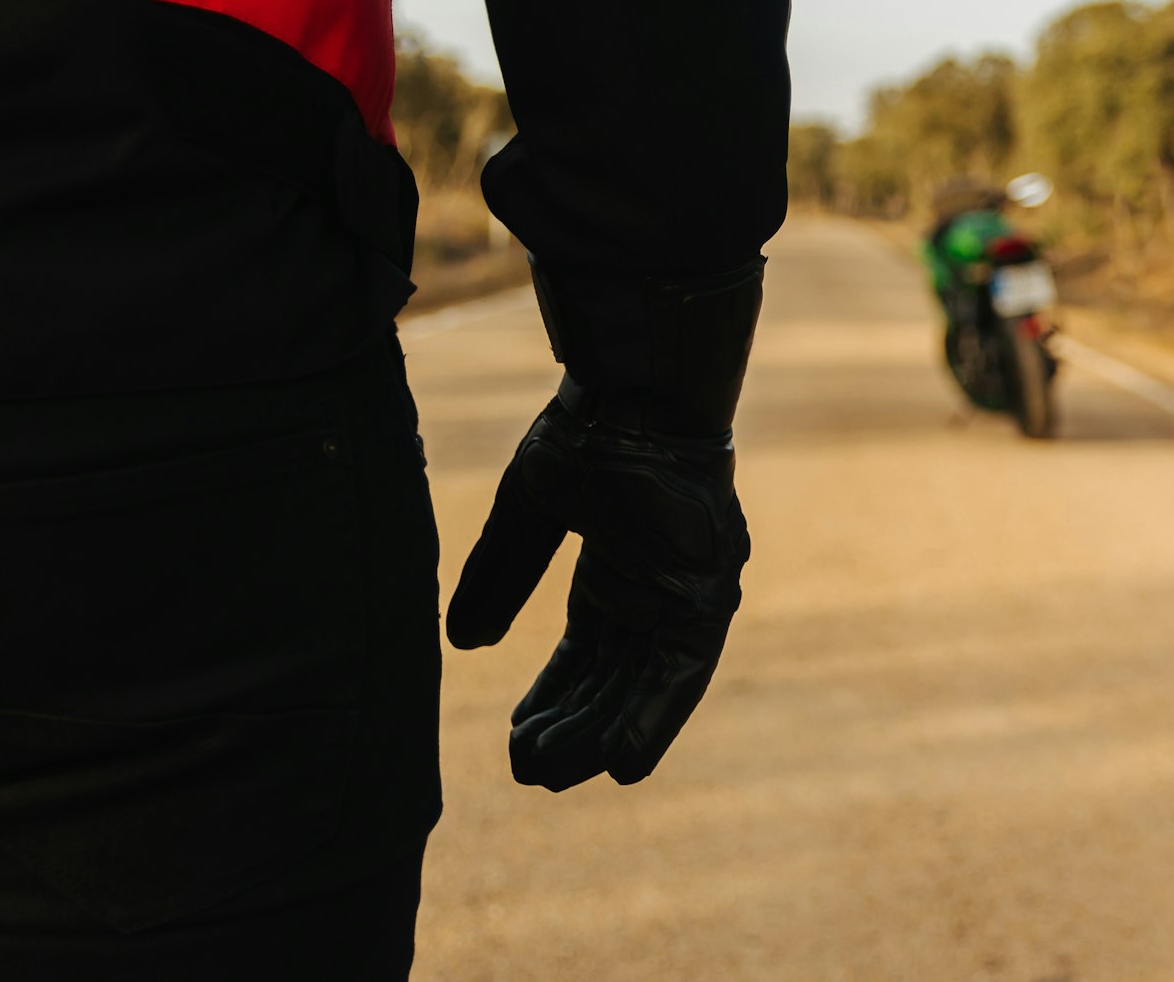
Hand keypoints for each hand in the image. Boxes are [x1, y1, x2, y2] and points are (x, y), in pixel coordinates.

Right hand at [445, 394, 749, 791]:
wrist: (632, 397)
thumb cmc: (586, 438)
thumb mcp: (527, 515)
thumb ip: (500, 576)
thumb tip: (464, 642)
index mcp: (617, 570)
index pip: (587, 655)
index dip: (554, 698)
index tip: (519, 738)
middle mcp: (655, 591)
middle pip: (615, 679)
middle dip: (572, 728)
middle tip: (528, 770)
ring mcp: (685, 595)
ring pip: (645, 687)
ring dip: (602, 735)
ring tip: (554, 776)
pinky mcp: (709, 598)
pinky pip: (683, 673)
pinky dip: (656, 719)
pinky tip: (624, 764)